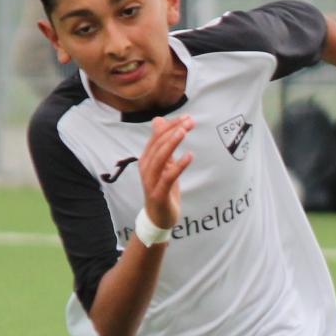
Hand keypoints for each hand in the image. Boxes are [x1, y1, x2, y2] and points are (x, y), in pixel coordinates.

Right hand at [138, 115, 193, 230]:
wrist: (158, 218)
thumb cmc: (162, 189)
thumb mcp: (164, 164)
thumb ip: (163, 145)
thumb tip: (159, 120)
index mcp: (147, 159)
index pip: (157, 137)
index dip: (171, 125)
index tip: (187, 117)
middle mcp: (146, 167)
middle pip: (158, 144)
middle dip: (173, 130)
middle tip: (190, 121)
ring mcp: (150, 180)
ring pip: (160, 157)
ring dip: (172, 143)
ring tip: (184, 131)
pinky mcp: (158, 193)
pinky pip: (168, 176)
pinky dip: (179, 165)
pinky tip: (190, 155)